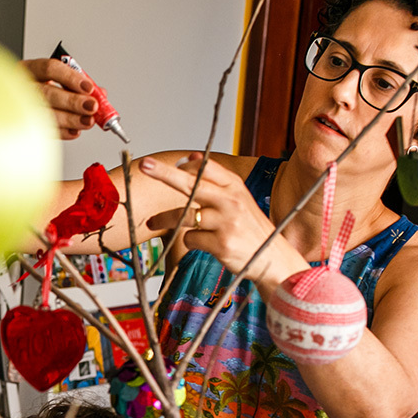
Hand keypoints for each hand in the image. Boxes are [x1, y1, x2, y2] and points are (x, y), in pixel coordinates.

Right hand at [21, 58, 97, 139]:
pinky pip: (43, 130)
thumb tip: (100, 94)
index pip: (50, 69)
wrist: (15, 103)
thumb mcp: (58, 80)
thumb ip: (79, 85)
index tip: (89, 88)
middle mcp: (23, 86)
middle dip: (73, 102)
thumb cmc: (41, 89)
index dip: (71, 78)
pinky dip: (62, 132)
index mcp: (31, 69)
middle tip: (91, 107)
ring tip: (87, 121)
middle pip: (47, 93)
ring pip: (45, 114)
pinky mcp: (23, 125)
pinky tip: (74, 131)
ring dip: (70, 119)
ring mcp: (20, 107)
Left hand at [140, 153, 300, 288]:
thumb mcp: (238, 199)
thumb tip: (190, 158)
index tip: (159, 163)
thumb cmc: (250, 228)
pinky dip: (190, 241)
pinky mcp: (221, 244)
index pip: (206, 167)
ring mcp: (226, 222)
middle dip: (165, 174)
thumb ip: (215, 181)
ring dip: (164, 219)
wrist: (272, 258)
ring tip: (152, 223)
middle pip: (192, 183)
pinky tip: (203, 243)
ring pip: (184, 215)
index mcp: (235, 187)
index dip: (182, 165)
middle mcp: (231, 201)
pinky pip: (190, 239)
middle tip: (145, 166)